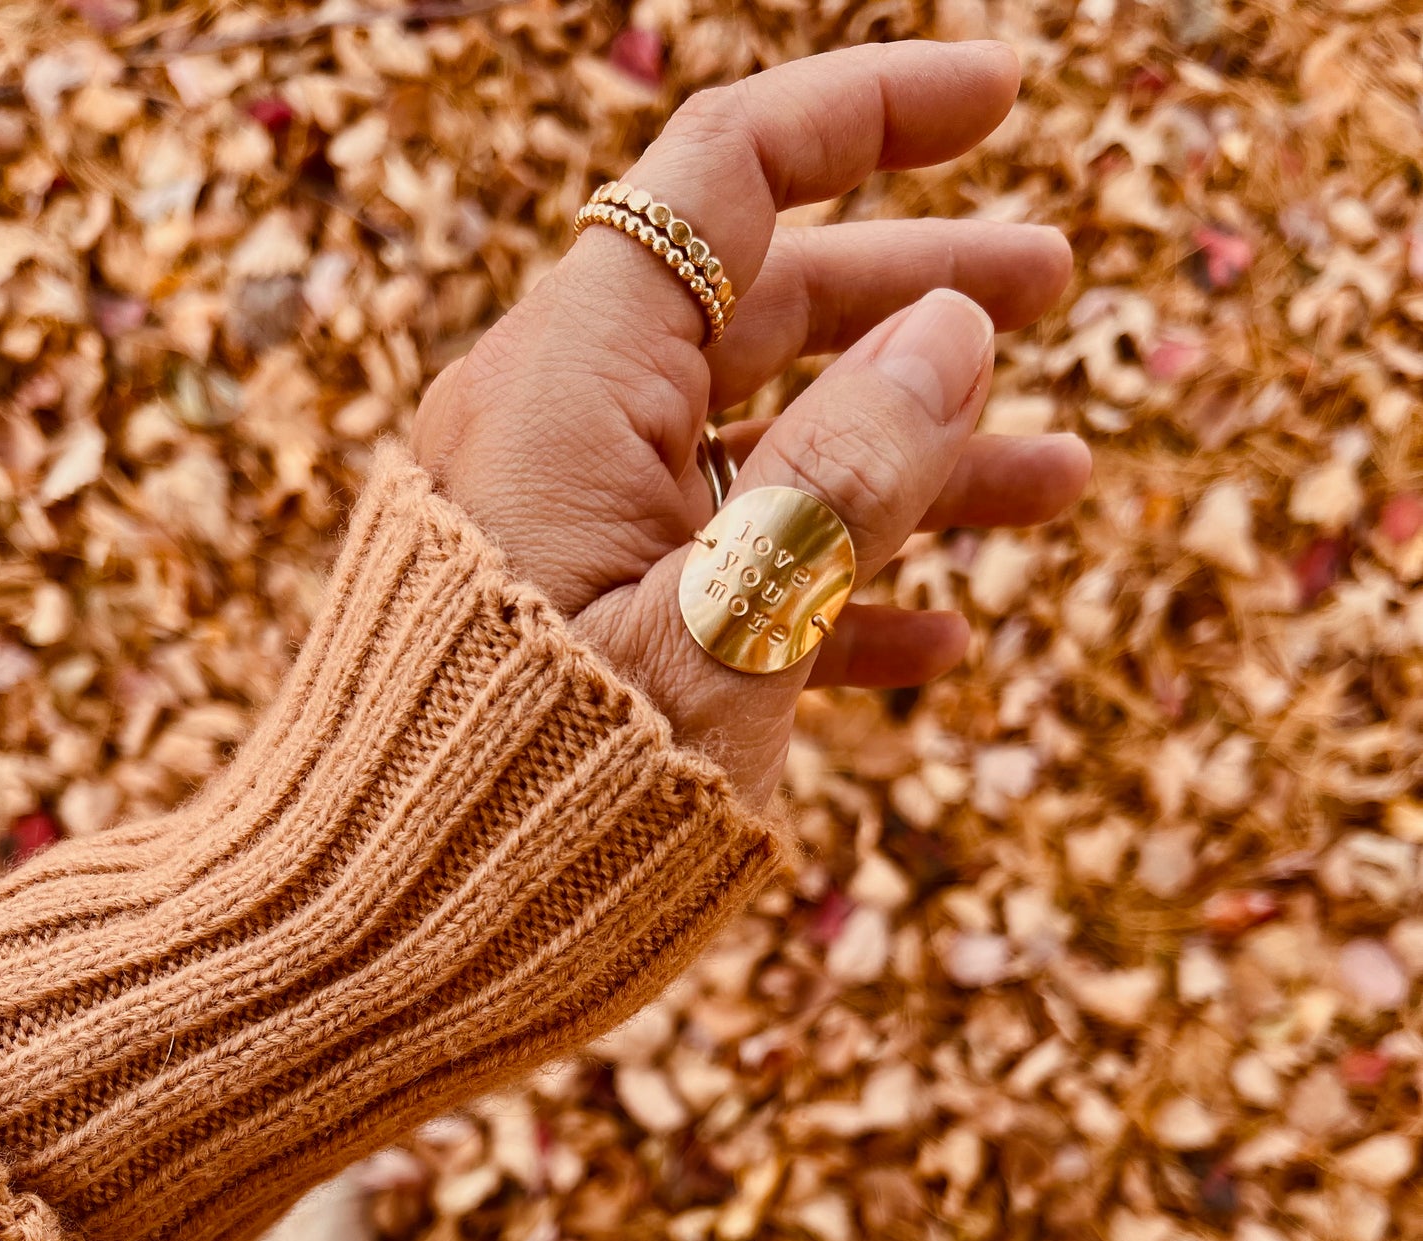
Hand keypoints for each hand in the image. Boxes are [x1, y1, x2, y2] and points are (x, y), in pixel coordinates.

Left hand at [412, 40, 1088, 809]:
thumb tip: (951, 331)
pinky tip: (938, 645)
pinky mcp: (587, 637)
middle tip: (1056, 287)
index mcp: (579, 381)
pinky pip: (725, 576)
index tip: (1005, 102)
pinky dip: (832, 594)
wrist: (375, 940)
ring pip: (768, 453)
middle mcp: (567, 431)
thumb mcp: (727, 623)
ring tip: (1061, 482)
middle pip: (765, 309)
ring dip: (913, 462)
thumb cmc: (541, 788)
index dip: (872, 116)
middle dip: (918, 293)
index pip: (729, 176)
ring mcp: (575, 535)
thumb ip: (846, 475)